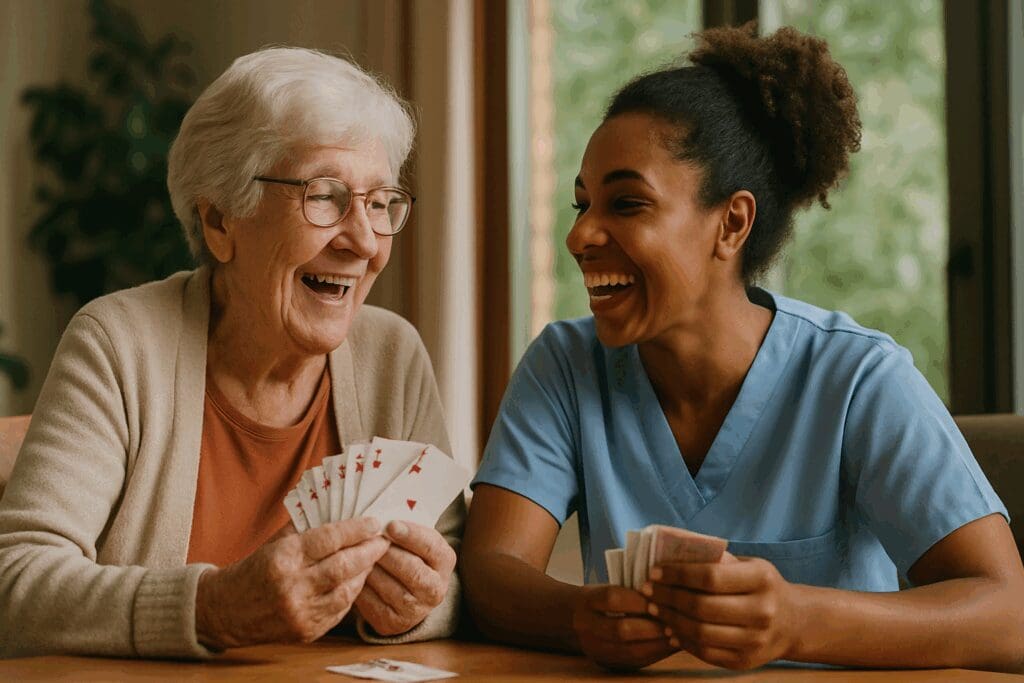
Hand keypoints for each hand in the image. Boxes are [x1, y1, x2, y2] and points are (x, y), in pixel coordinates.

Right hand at [195, 517, 388, 647]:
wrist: (224, 611)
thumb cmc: (254, 569)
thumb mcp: (275, 542)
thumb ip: (307, 527)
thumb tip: (345, 511)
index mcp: (283, 558)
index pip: (330, 539)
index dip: (357, 529)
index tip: (374, 523)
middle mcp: (292, 586)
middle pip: (343, 566)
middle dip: (369, 551)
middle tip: (383, 540)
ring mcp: (300, 613)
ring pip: (346, 591)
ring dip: (364, 573)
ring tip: (372, 558)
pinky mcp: (306, 632)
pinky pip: (339, 611)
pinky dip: (351, 594)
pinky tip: (356, 580)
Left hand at [354, 520, 455, 635]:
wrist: (408, 591)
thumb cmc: (407, 553)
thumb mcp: (414, 538)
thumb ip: (403, 529)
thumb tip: (380, 522)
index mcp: (445, 561)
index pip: (431, 546)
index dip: (411, 535)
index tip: (390, 525)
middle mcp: (435, 589)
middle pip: (411, 569)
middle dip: (387, 553)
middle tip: (368, 540)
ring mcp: (416, 610)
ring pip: (389, 587)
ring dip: (370, 569)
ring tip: (357, 555)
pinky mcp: (393, 623)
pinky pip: (372, 603)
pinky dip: (360, 586)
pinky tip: (354, 574)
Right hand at [572, 584, 678, 669]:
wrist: (569, 621)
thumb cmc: (598, 600)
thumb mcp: (605, 587)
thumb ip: (629, 591)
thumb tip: (665, 594)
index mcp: (586, 601)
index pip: (612, 599)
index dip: (639, 600)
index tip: (661, 597)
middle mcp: (586, 627)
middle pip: (621, 630)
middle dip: (652, 627)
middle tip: (675, 622)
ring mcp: (595, 648)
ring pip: (629, 651)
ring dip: (658, 644)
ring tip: (678, 635)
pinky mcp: (606, 663)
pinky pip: (634, 662)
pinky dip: (656, 654)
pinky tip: (670, 646)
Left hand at [642, 553, 801, 669]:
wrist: (794, 622)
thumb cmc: (761, 586)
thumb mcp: (748, 565)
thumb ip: (717, 561)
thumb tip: (671, 553)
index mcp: (762, 579)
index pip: (710, 577)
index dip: (677, 575)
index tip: (654, 572)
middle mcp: (762, 611)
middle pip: (702, 607)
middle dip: (668, 597)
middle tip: (647, 591)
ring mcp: (755, 640)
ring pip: (701, 632)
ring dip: (670, 620)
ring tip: (654, 609)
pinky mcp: (745, 661)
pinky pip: (706, 652)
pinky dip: (683, 641)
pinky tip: (670, 629)